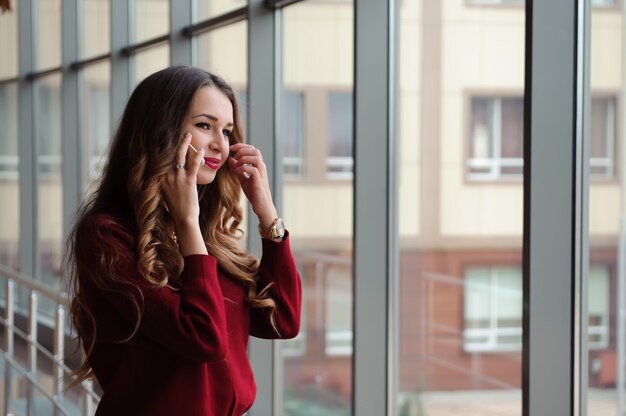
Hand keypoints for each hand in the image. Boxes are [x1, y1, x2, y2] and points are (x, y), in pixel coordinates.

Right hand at [162, 133, 207, 254]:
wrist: (184, 218)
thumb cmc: (177, 206)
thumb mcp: (167, 192)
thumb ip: (167, 180)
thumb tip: (169, 172)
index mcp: (160, 178)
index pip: (161, 158)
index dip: (162, 146)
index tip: (164, 136)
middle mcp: (166, 176)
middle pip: (169, 153)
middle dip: (173, 140)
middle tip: (178, 131)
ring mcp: (177, 179)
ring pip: (180, 156)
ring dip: (185, 144)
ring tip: (188, 135)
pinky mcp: (188, 182)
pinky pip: (193, 166)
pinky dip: (197, 157)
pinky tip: (201, 151)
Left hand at [228, 143, 277, 228]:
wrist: (262, 206)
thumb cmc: (254, 193)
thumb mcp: (243, 179)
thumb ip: (237, 169)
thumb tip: (231, 159)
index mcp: (258, 166)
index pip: (252, 149)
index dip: (241, 146)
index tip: (231, 148)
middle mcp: (261, 167)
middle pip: (255, 150)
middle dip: (242, 149)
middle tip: (233, 154)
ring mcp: (261, 174)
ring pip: (256, 157)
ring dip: (244, 158)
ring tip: (237, 165)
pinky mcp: (259, 181)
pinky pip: (253, 169)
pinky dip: (243, 168)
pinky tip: (238, 172)